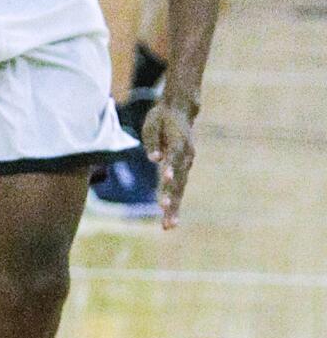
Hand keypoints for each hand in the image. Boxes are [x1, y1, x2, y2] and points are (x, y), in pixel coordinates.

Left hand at [140, 100, 194, 229]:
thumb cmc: (161, 118)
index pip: (173, 157)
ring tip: (168, 225)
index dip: (170, 167)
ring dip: (174, 207)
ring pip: (179, 188)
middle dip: (171, 197)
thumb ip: (153, 142)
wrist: (180, 111)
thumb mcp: (152, 125)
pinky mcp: (183, 169)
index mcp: (178, 143)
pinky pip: (178, 189)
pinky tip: (169, 220)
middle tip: (164, 213)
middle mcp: (186, 156)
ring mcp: (186, 164)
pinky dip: (173, 203)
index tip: (167, 178)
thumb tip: (154, 159)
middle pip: (178, 179)